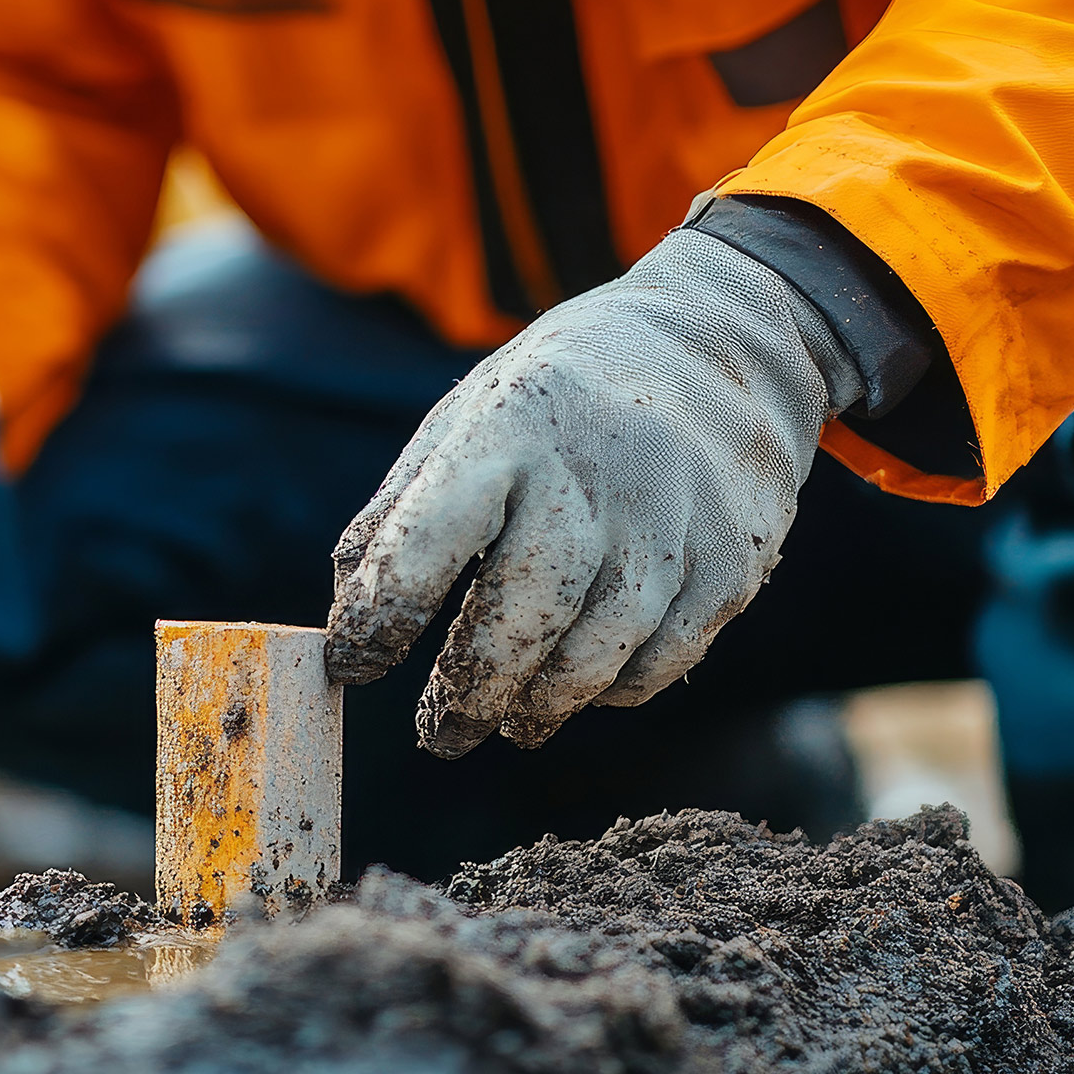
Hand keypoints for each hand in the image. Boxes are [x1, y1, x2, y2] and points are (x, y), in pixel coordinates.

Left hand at [324, 227, 862, 755]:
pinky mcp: (731, 561)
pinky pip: (661, 660)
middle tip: (438, 734)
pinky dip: (613, 689)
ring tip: (508, 724)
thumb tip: (343, 619)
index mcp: (511, 427)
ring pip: (596, 655)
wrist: (721, 338)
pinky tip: (581, 688)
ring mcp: (673, 521)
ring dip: (540, 706)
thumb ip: (400, 511)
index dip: (382, 614)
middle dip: (469, 692)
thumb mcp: (469, 413)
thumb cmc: (563, 394)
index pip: (429, 540)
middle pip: (522, 617)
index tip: (355, 662)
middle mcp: (595, 474)